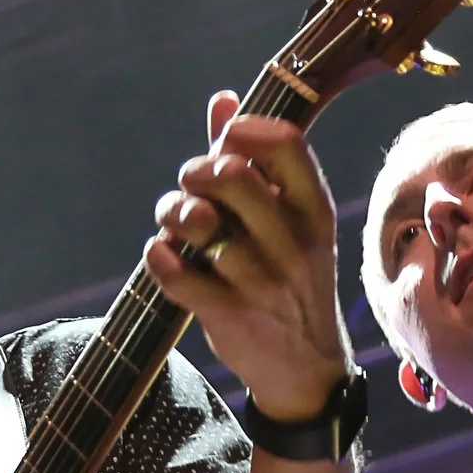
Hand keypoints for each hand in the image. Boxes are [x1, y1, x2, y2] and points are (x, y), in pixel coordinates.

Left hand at [146, 90, 354, 418]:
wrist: (306, 371)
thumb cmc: (290, 281)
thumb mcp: (291, 225)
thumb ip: (256, 162)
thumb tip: (222, 100)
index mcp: (314, 212)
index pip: (286, 144)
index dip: (243, 130)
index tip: (224, 141)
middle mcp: (294, 244)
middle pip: (233, 177)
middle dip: (195, 171)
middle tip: (188, 185)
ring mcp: (264, 283)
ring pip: (201, 224)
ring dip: (173, 213)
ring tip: (174, 223)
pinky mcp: (232, 318)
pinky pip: (178, 275)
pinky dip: (159, 258)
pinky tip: (163, 255)